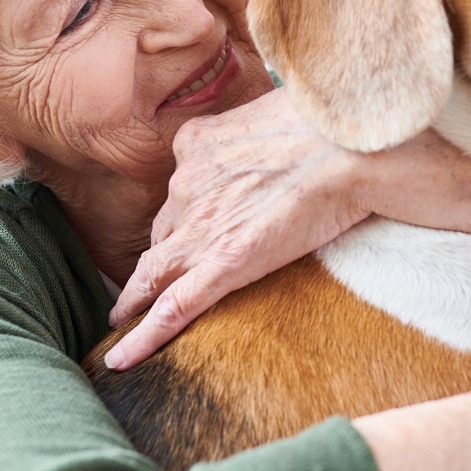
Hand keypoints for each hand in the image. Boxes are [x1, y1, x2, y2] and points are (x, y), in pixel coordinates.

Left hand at [106, 89, 370, 368]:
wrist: (349, 148)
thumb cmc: (329, 124)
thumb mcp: (276, 109)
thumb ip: (257, 129)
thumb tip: (273, 136)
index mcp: (197, 145)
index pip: (181, 190)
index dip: (177, 216)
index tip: (174, 232)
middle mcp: (188, 185)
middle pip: (164, 232)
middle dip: (157, 256)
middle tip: (146, 282)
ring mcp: (201, 228)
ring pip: (154, 272)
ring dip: (135, 298)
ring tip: (120, 321)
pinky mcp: (224, 265)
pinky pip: (173, 308)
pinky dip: (143, 337)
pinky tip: (122, 360)